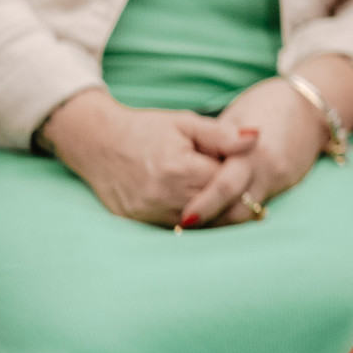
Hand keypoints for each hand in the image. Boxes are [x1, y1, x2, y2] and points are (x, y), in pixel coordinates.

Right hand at [40, 89, 258, 225]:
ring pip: (201, 225)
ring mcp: (151, 214)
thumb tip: (255, 138)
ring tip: (226, 197)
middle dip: (234, 198)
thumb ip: (222, 135)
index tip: (247, 169)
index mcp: (179, 169)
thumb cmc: (146, 129)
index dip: (241, 177)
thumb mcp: (186, 124)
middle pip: (218, 209)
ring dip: (216, 213)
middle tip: (244, 187)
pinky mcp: (141, 223)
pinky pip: (179, 229)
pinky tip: (202, 206)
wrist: (97, 143)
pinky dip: (195, 220)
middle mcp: (165, 197)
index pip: (228, 183)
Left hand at [177, 77, 330, 227]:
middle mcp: (268, 169)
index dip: (202, 206)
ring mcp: (280, 179)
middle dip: (212, 221)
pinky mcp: (287, 184)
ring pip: (249, 213)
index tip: (183, 218)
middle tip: (188, 226)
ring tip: (203, 221)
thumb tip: (186, 168)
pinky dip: (241, 208)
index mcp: (251, 150)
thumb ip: (214, 144)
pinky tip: (225, 208)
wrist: (311, 105)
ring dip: (226, 219)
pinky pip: (260, 204)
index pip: (223, 188)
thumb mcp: (234, 117)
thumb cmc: (266, 104)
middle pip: (237, 209)